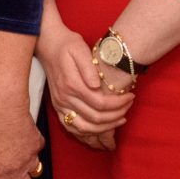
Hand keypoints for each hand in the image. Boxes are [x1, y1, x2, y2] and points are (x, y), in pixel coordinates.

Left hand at [0, 93, 46, 178]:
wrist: (4, 109)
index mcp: (1, 174)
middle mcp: (18, 169)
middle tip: (14, 175)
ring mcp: (31, 157)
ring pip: (36, 171)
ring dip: (28, 168)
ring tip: (18, 156)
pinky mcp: (38, 144)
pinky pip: (37, 151)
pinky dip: (32, 148)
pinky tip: (22, 139)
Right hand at [41, 24, 131, 151]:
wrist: (48, 45)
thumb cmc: (67, 45)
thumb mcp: (80, 49)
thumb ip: (88, 68)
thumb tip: (97, 85)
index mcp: (72, 84)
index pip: (100, 103)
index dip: (119, 104)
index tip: (131, 96)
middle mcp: (65, 98)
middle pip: (95, 118)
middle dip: (116, 116)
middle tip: (128, 107)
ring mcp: (60, 105)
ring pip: (84, 128)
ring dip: (104, 129)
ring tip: (119, 120)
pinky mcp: (58, 108)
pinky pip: (72, 128)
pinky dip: (88, 133)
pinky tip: (101, 129)